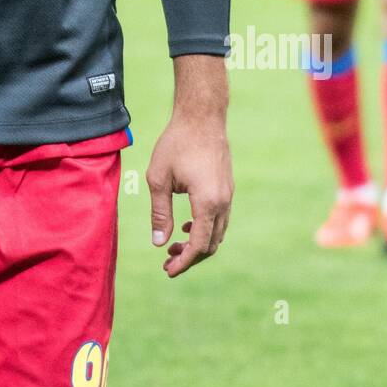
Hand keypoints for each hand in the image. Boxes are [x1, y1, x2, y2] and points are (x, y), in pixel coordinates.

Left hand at [146, 109, 232, 277]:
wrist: (201, 116)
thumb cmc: (176, 144)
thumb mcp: (159, 178)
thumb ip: (159, 213)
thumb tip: (158, 243)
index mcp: (207, 202)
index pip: (199, 245)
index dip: (183, 262)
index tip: (167, 270)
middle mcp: (223, 202)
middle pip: (211, 244)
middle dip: (190, 257)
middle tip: (167, 261)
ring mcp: (228, 194)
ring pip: (217, 232)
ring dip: (198, 243)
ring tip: (174, 245)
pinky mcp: (227, 187)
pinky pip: (220, 218)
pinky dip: (204, 228)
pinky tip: (186, 226)